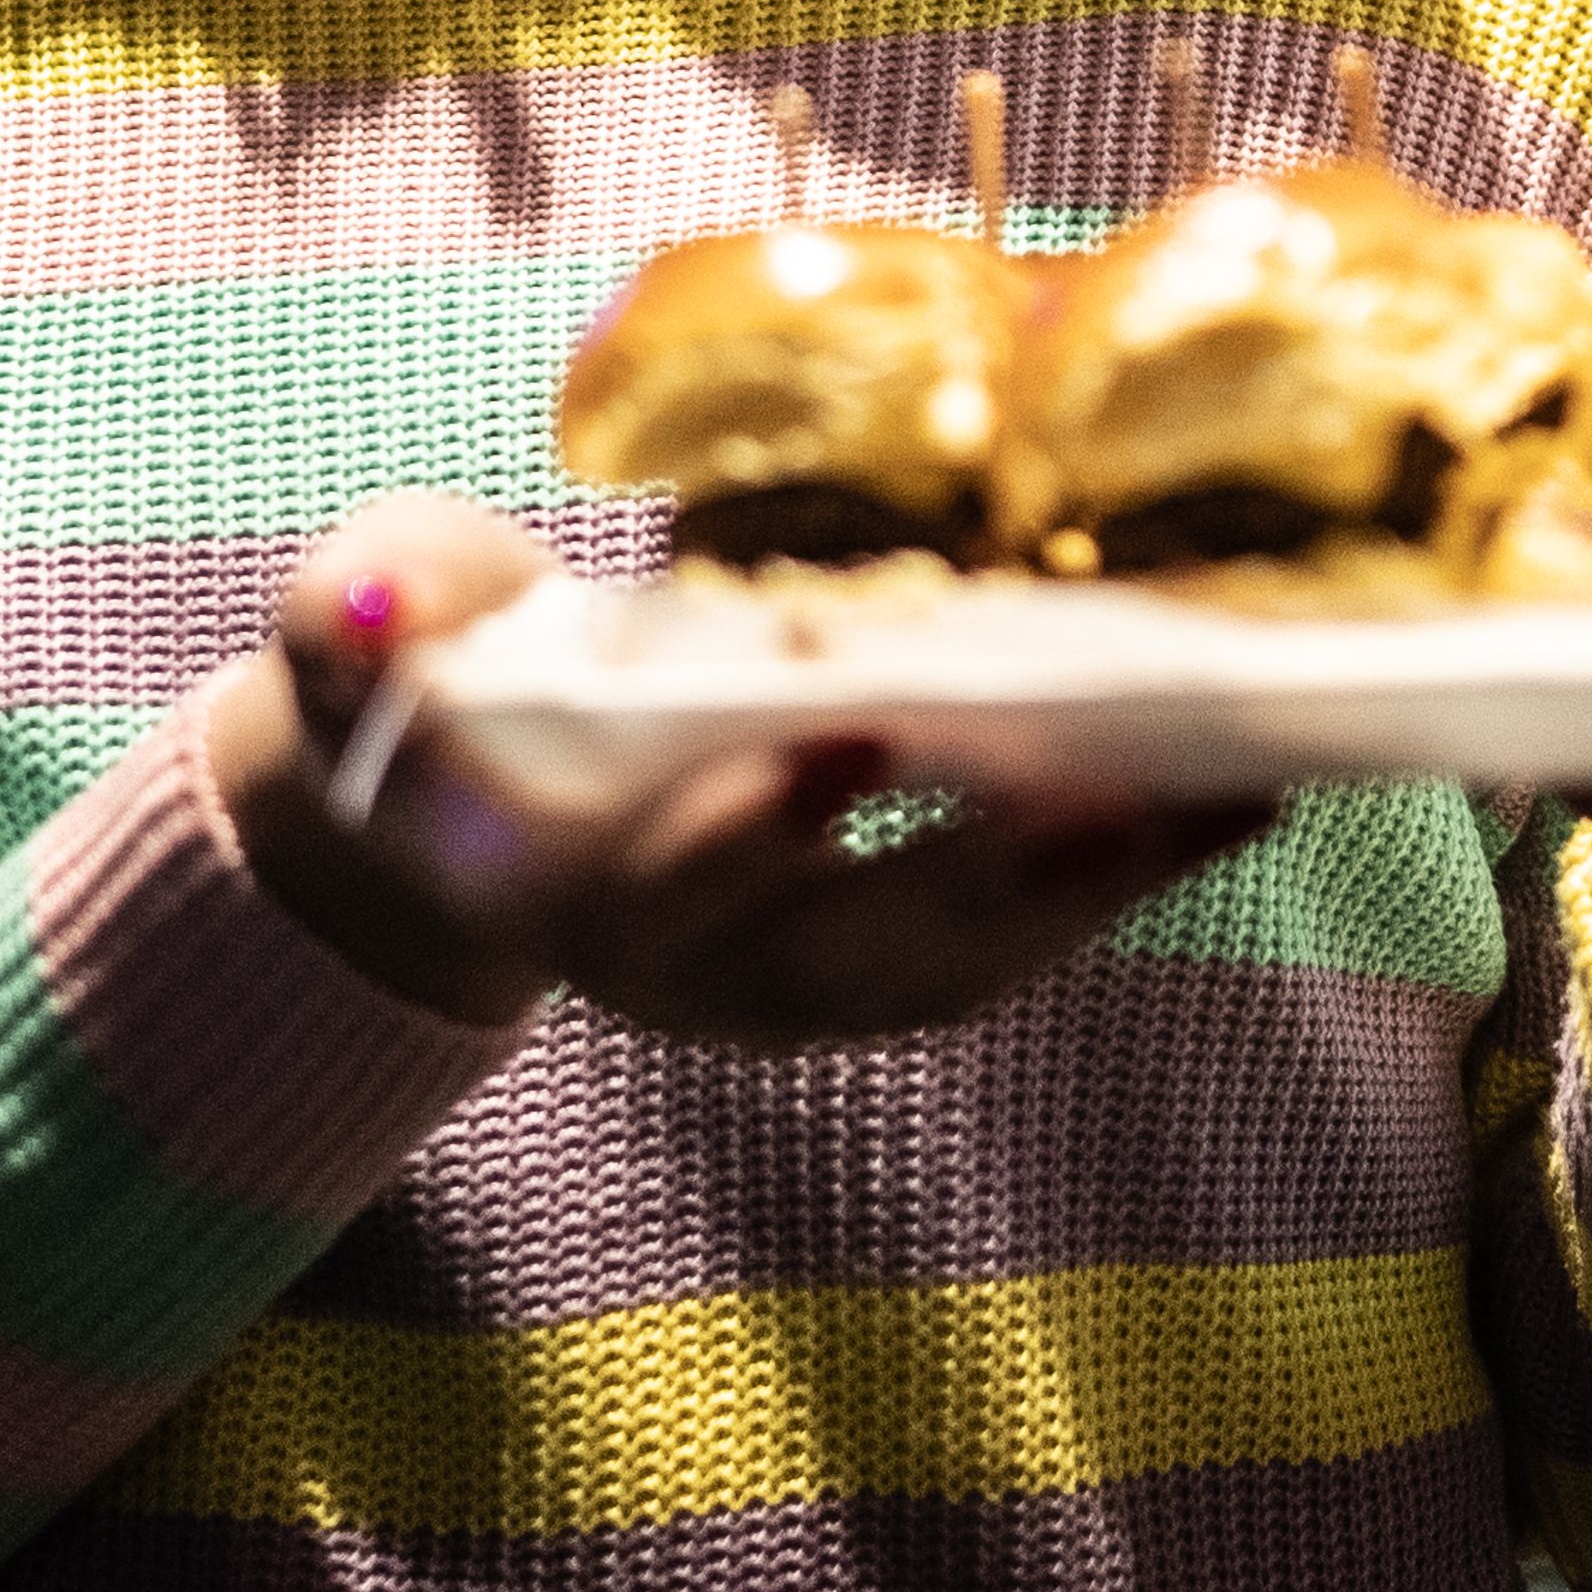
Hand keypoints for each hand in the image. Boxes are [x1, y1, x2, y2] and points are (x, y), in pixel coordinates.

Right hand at [201, 492, 1274, 1044]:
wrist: (463, 793)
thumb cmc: (427, 677)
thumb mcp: (367, 625)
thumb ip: (358, 616)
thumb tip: (371, 607)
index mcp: (561, 889)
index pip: (665, 878)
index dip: (748, 830)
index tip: (841, 745)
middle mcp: (688, 972)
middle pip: (858, 946)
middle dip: (994, 876)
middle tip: (1122, 791)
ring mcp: (791, 984)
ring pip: (963, 960)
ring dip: (1099, 888)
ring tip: (1233, 788)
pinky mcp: (876, 960)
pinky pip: (1014, 938)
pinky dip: (1119, 876)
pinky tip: (1226, 794)